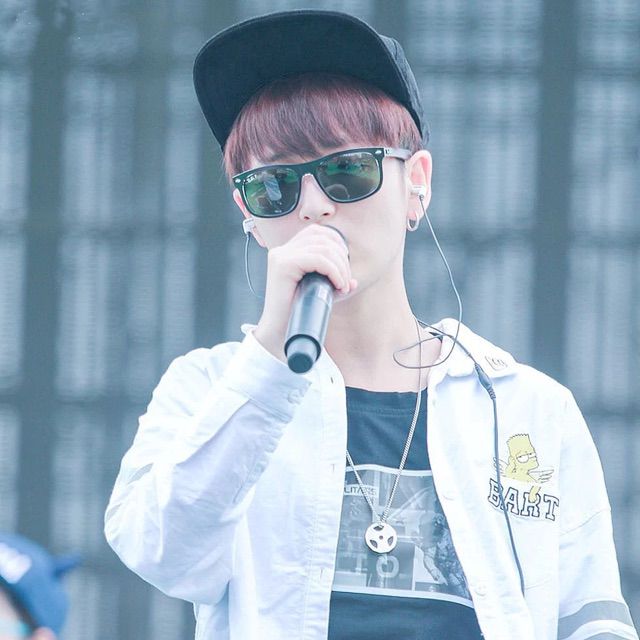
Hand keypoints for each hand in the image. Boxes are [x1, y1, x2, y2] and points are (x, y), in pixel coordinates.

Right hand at [253, 224, 356, 361]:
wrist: (278, 333)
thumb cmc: (297, 314)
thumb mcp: (320, 293)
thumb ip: (335, 284)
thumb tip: (355, 282)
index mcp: (288, 252)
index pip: (317, 232)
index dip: (337, 243)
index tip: (344, 268)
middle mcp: (282, 250)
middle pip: (323, 238)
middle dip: (342, 259)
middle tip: (346, 283)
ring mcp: (280, 256)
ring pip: (323, 248)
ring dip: (340, 267)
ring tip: (343, 286)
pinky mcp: (283, 265)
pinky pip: (317, 259)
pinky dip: (333, 271)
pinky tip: (338, 285)